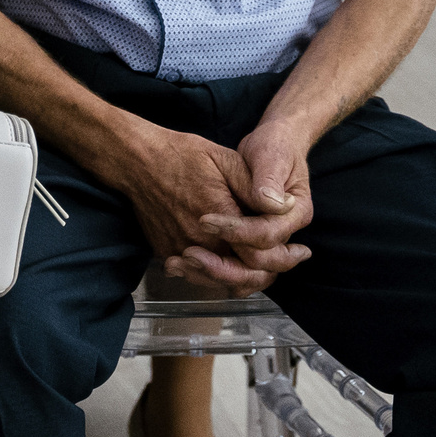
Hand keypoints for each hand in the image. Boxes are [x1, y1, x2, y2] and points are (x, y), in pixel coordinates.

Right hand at [104, 125, 309, 296]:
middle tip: (284, 263)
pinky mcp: (165, 250)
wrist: (135, 160)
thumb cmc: (181, 155)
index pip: (257, 257)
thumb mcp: (225, 160)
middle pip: (240, 277)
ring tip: (260, 268)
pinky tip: (227, 264)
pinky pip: (194, 274)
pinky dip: (214, 274)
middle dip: (266, 274)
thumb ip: (255, 188)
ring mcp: (178, 249)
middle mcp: (198, 241)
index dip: (283, 258)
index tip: (300, 252)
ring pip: (217, 280)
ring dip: (241, 278)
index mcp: (219, 218)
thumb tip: (284, 207)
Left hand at [196, 120, 315, 282]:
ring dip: (213, 275)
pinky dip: (208, 274)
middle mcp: (284, 235)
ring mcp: (266, 243)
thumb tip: (268, 202)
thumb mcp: (271, 155)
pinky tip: (181, 265)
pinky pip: (233, 272)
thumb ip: (267, 179)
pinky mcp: (249, 246)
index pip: (268, 235)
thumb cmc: (274, 148)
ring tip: (179, 263)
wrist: (273, 148)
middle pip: (259, 267)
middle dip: (224, 266)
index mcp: (295, 213)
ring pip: (246, 277)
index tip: (204, 220)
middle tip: (189, 254)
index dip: (237, 231)